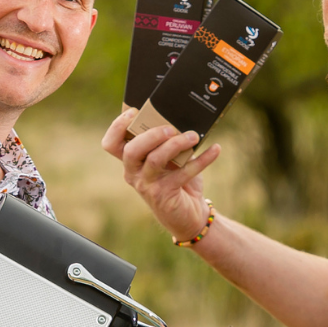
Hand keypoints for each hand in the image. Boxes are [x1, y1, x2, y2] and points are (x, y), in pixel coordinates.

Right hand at [101, 110, 220, 241]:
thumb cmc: (176, 180)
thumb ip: (167, 142)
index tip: (134, 112)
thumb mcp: (168, 160)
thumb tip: (182, 118)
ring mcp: (148, 185)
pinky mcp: (165, 195)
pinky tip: (215, 149)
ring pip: (155, 159)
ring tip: (194, 136)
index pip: (111, 144)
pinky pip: (184, 173)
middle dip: (151, 135)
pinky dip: (202, 159)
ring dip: (176, 144)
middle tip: (170, 128)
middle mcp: (134, 173)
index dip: (117, 126)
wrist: (188, 214)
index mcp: (131, 161)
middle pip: (131, 150)